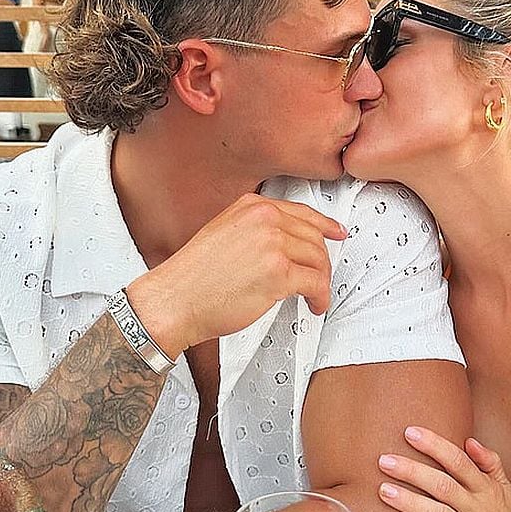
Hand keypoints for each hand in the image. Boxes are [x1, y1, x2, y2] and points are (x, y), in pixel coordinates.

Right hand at [127, 194, 346, 353]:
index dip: (324, 225)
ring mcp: (273, 245)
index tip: (336, 232)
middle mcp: (265, 220)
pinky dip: (320, 297)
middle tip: (319, 278)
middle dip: (321, 262)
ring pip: (319, 260)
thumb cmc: (193, 277)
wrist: (174, 300)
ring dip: (322, 281)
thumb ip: (254, 230)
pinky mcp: (279, 274)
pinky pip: (316, 284)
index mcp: (251, 207)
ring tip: (314, 296)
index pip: (301, 212)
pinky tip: (313, 305)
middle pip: (314, 237)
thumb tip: (285, 242)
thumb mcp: (222, 233)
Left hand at [377, 426, 510, 511]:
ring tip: (384, 492)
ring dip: (410, 503)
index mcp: (487, 490)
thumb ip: (490, 463)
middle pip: (443, 485)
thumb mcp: (508, 490)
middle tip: (384, 460)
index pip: (459, 461)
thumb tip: (469, 439)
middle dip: (413, 471)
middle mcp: (479, 510)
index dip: (435, 445)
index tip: (410, 432)